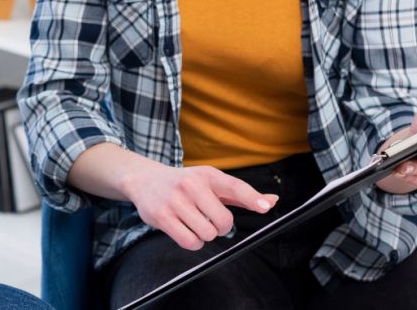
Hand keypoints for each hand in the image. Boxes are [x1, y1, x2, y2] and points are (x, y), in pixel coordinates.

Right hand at [121, 157, 276, 250]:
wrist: (144, 180)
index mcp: (207, 175)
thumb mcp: (211, 182)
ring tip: (194, 223)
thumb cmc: (185, 184)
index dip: (252, 198)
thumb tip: (272, 202)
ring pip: (207, 234)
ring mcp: (175, 200)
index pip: (234, 186)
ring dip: (205, 235)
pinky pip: (190, 242)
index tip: (265, 208)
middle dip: (221, 227)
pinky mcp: (162, 216)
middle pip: (223, 221)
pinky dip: (193, 242)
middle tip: (211, 221)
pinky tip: (185, 230)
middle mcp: (191, 185)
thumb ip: (241, 195)